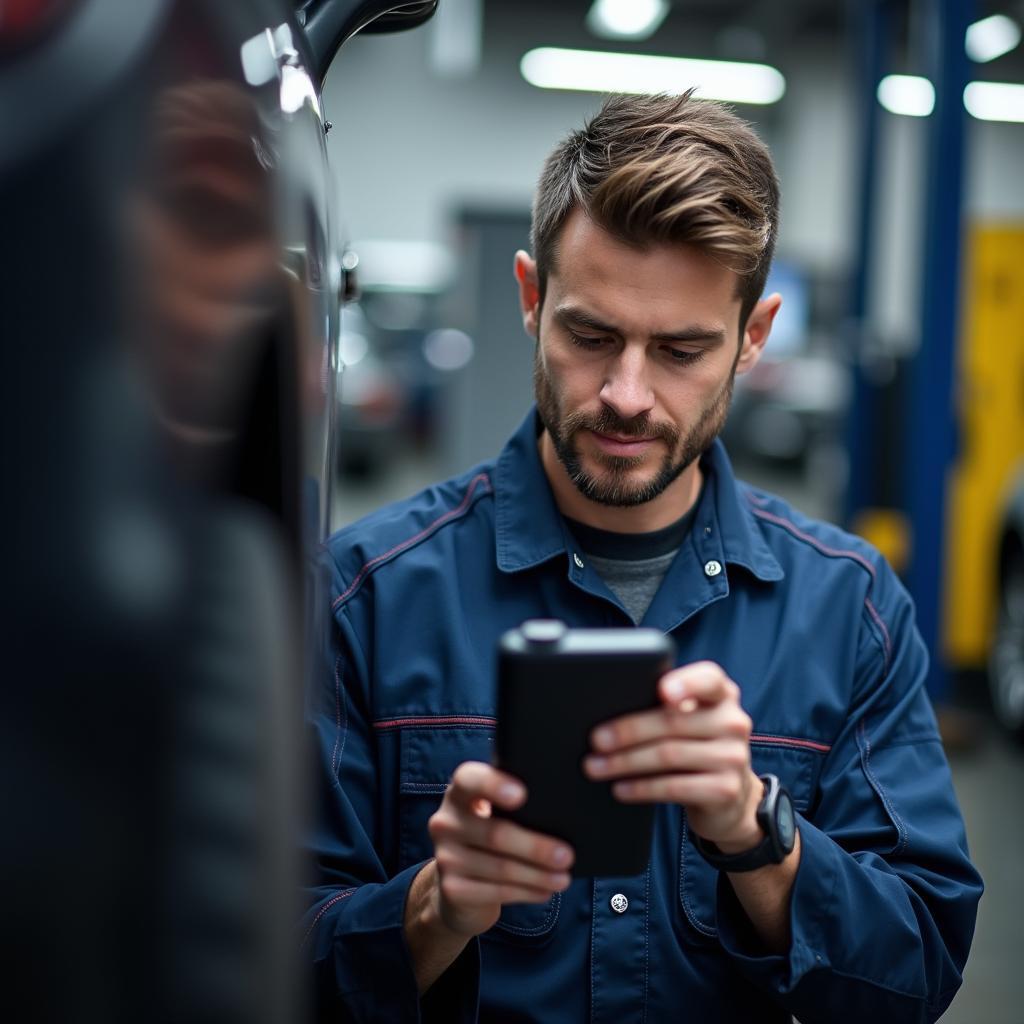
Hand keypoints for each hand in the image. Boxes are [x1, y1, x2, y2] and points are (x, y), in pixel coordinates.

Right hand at [426, 761, 574, 937]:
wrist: (458, 884)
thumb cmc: (489, 835)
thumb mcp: (495, 812)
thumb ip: (514, 803)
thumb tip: (563, 809)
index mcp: (459, 792)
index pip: (470, 779)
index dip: (494, 785)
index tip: (522, 795)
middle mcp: (445, 821)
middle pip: (495, 833)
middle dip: (536, 847)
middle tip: (567, 855)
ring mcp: (445, 857)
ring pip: (500, 867)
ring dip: (538, 875)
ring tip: (564, 878)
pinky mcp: (452, 889)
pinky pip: (496, 892)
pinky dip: (526, 893)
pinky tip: (545, 892)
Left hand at [583, 661, 762, 851]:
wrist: (729, 795)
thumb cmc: (693, 744)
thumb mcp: (688, 719)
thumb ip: (663, 705)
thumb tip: (606, 707)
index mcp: (721, 693)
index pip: (708, 679)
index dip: (686, 683)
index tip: (661, 691)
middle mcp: (733, 721)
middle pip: (673, 722)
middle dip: (628, 731)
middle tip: (595, 740)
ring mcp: (733, 757)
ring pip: (668, 755)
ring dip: (625, 762)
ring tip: (595, 767)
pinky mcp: (726, 790)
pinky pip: (675, 787)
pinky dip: (642, 787)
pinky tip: (620, 788)